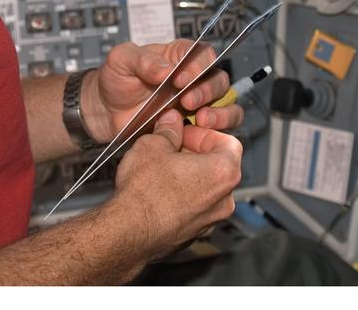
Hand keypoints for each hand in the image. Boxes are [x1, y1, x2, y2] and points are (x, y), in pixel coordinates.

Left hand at [84, 39, 243, 140]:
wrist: (107, 110)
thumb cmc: (117, 78)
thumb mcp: (122, 60)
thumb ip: (143, 60)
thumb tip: (166, 70)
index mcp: (179, 56)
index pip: (202, 54)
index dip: (198, 65)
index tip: (182, 78)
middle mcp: (194, 78)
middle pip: (218, 79)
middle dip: (207, 91)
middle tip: (187, 101)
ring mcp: (197, 103)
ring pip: (226, 103)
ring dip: (221, 112)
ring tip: (202, 119)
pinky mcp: (195, 126)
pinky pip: (219, 128)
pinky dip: (217, 131)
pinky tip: (197, 133)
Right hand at [106, 109, 242, 259]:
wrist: (129, 233)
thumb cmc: (145, 191)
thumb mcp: (153, 145)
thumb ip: (168, 130)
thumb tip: (171, 121)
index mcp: (223, 172)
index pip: (228, 142)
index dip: (204, 133)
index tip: (185, 132)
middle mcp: (224, 199)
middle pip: (218, 166)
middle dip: (195, 154)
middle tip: (171, 148)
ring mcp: (211, 221)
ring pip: (206, 189)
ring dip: (189, 177)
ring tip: (161, 170)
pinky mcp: (195, 235)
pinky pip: (195, 209)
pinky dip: (183, 199)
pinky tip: (159, 193)